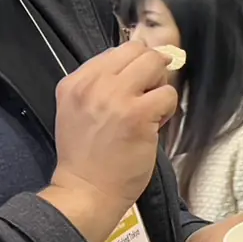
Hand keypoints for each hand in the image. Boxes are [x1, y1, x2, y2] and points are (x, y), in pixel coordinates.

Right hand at [42, 41, 179, 241]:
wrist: (85, 191)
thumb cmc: (86, 156)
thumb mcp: (79, 110)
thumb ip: (102, 85)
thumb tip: (140, 63)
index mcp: (74, 82)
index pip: (115, 51)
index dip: (133, 66)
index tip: (134, 88)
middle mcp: (93, 84)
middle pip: (137, 50)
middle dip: (150, 70)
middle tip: (147, 96)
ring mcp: (115, 97)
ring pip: (155, 64)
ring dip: (160, 88)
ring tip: (150, 113)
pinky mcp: (138, 114)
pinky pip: (168, 94)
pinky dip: (168, 110)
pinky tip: (154, 127)